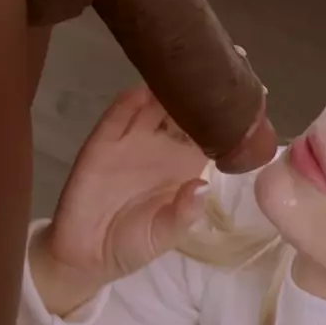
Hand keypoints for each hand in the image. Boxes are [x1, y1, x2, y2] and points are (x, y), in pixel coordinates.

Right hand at [35, 85, 209, 310]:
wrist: (86, 254)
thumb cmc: (133, 244)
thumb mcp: (164, 236)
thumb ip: (183, 213)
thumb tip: (202, 187)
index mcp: (185, 166)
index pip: (210, 133)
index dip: (223, 117)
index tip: (239, 98)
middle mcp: (162, 147)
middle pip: (183, 111)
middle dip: (196, 92)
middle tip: (213, 71)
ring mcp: (131, 142)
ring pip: (152, 106)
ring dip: (165, 89)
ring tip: (182, 70)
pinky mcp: (102, 144)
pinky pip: (116, 118)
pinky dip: (128, 103)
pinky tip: (141, 90)